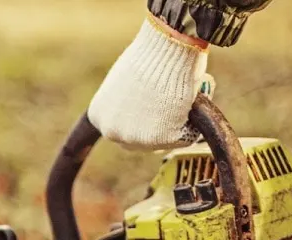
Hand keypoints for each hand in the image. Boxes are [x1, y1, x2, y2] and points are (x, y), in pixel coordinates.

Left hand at [87, 13, 209, 149]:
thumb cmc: (150, 55)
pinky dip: (193, 123)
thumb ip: (126, 102)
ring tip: (180, 98)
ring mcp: (135, 138)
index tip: (153, 104)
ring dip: (175, 125)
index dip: (142, 118)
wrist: (166, 45)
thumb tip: (141, 110)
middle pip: (139, 140)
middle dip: (157, 126)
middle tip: (172, 104)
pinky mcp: (160, 139)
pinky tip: (190, 101)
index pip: (121, 130)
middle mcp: (111, 132)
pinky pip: (185, 137)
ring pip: (162, 141)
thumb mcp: (125, 82)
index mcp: (98, 117)